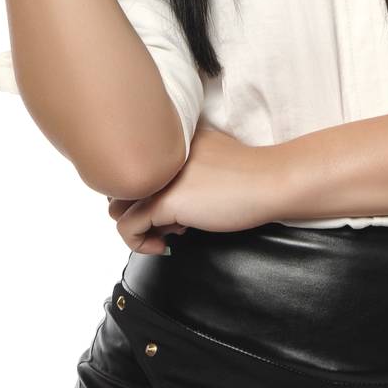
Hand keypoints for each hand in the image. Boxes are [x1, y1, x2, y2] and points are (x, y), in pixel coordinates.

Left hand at [106, 126, 283, 253]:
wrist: (270, 181)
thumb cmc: (249, 174)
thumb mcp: (207, 161)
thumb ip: (182, 170)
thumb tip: (166, 201)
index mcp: (167, 140)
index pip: (135, 168)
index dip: (150, 193)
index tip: (177, 209)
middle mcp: (156, 154)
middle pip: (122, 186)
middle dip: (140, 209)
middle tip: (170, 223)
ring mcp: (157, 177)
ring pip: (117, 207)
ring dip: (140, 227)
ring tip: (169, 233)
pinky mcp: (162, 201)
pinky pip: (127, 228)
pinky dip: (140, 244)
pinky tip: (163, 246)